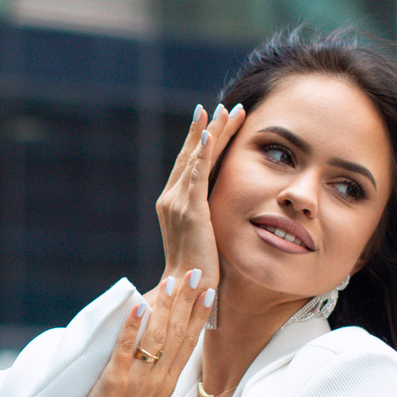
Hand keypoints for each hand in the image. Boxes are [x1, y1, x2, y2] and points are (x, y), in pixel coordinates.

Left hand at [68, 275, 215, 396]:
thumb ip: (156, 381)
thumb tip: (160, 360)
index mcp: (167, 385)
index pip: (188, 343)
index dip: (199, 316)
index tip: (209, 292)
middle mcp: (158, 381)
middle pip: (179, 335)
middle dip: (188, 302)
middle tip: (197, 274)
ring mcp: (139, 381)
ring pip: (157, 338)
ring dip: (166, 307)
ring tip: (172, 282)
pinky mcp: (115, 381)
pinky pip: (126, 349)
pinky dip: (133, 326)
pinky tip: (136, 304)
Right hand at [157, 103, 245, 287]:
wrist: (185, 290)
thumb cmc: (198, 268)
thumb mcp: (205, 234)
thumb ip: (209, 215)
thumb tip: (224, 206)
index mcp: (174, 203)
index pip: (191, 163)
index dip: (204, 140)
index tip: (218, 120)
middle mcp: (171, 198)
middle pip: (192, 154)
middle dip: (208, 128)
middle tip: (223, 106)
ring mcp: (178, 203)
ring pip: (197, 158)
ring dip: (213, 132)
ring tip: (225, 111)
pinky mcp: (190, 211)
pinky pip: (196, 175)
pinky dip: (203, 152)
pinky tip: (211, 133)